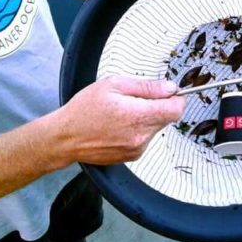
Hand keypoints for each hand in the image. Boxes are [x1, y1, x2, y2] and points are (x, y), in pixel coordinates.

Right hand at [53, 76, 184, 164]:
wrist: (65, 138)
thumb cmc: (84, 110)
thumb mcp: (114, 85)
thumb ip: (146, 87)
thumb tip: (170, 88)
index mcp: (138, 117)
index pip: (176, 109)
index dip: (176, 98)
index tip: (168, 92)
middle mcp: (141, 136)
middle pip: (167, 118)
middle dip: (157, 106)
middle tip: (135, 100)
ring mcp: (137, 149)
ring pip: (156, 128)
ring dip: (146, 119)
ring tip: (122, 113)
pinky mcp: (133, 156)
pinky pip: (145, 138)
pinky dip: (138, 130)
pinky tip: (119, 126)